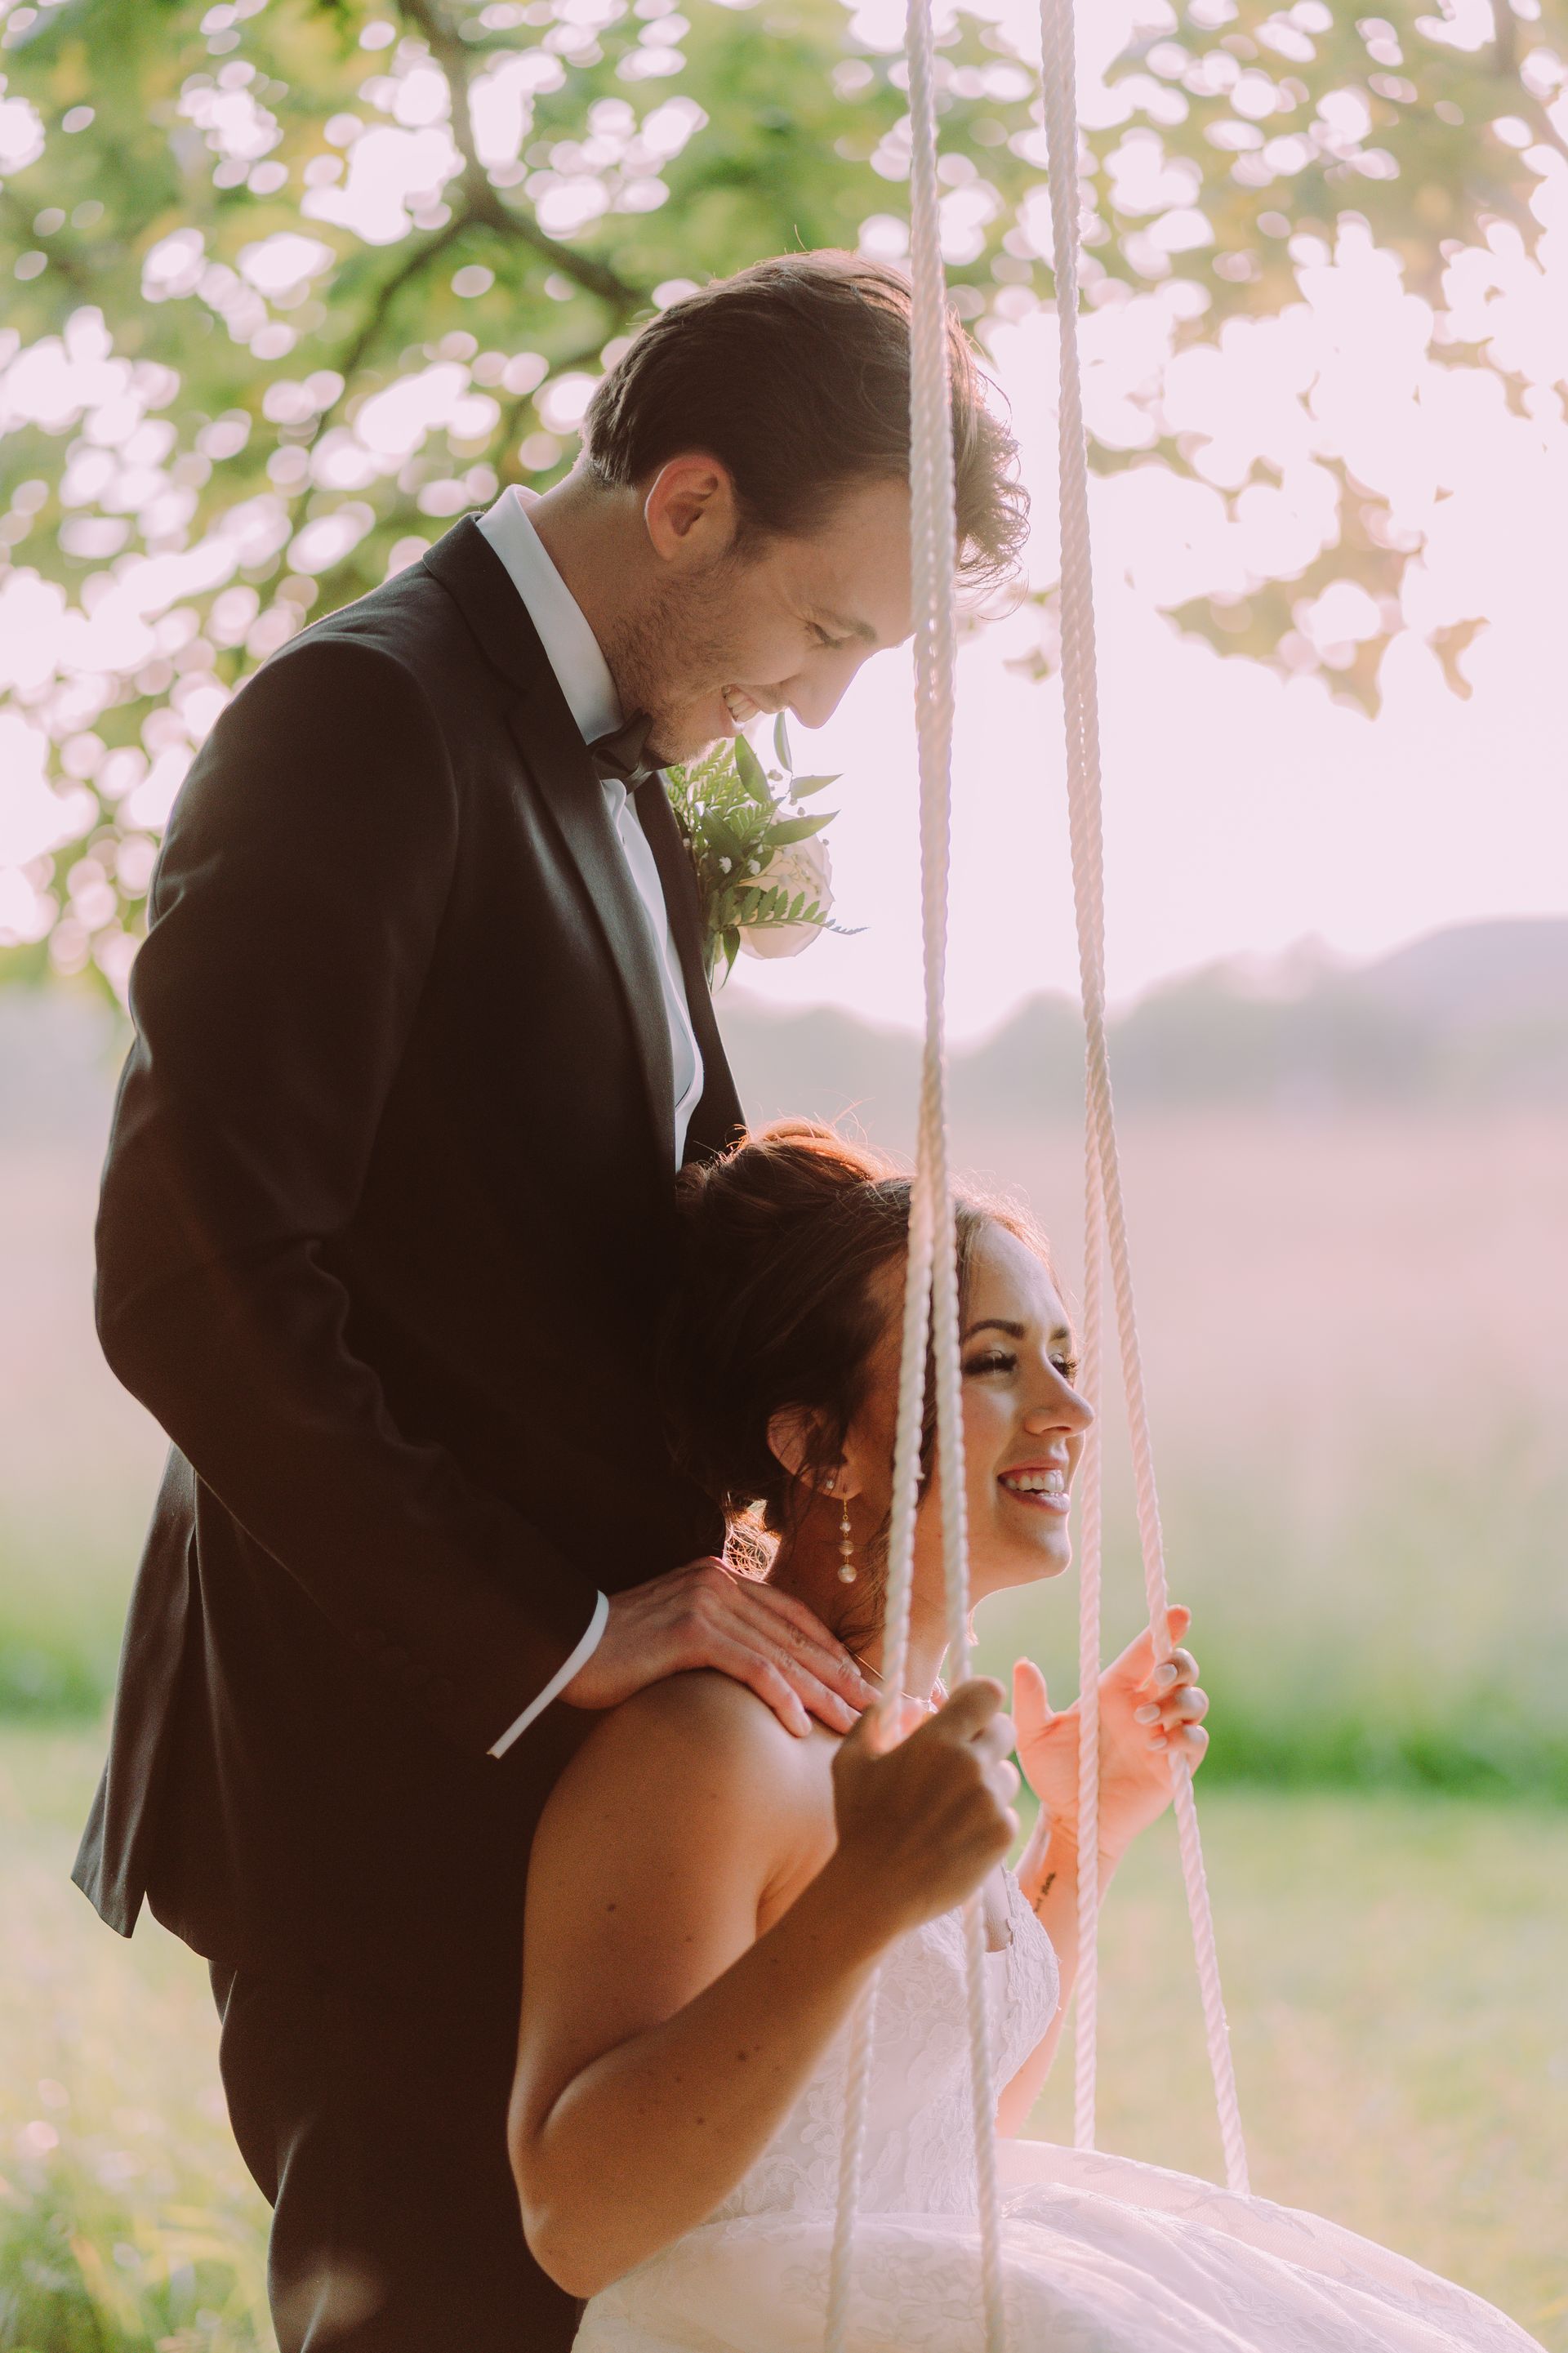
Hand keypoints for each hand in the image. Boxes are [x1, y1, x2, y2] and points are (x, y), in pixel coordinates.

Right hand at [560, 1558, 874, 1735]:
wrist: (562, 1645)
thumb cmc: (615, 1653)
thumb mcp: (675, 1636)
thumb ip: (715, 1639)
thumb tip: (756, 1675)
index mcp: (719, 1577)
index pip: (789, 1614)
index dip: (828, 1648)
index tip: (857, 1679)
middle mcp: (718, 1582)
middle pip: (793, 1634)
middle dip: (837, 1673)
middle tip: (873, 1706)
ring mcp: (705, 1603)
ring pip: (780, 1654)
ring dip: (821, 1692)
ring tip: (850, 1724)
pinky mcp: (690, 1632)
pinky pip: (751, 1668)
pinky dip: (781, 1698)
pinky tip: (800, 1727)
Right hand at [828, 1678, 1019, 1940]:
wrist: (876, 1890)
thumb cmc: (859, 1824)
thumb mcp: (850, 1762)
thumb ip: (870, 1722)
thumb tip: (885, 1702)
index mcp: (937, 1740)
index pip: (988, 1692)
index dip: (981, 1699)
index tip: (969, 1712)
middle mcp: (970, 1765)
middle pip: (1005, 1729)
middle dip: (987, 1738)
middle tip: (964, 1759)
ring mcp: (990, 1802)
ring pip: (1008, 1774)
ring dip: (988, 1782)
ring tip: (952, 1806)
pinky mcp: (1002, 1835)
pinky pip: (1007, 1814)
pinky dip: (989, 1821)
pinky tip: (957, 1835)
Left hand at [1012, 1606, 1208, 1864]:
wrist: (1072, 1821)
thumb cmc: (1053, 1775)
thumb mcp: (1034, 1737)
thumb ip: (1030, 1702)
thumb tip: (1022, 1664)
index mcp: (1114, 1690)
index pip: (1145, 1651)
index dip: (1165, 1628)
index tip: (1178, 1612)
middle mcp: (1143, 1706)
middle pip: (1180, 1669)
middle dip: (1179, 1664)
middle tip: (1157, 1676)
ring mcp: (1162, 1734)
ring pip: (1195, 1702)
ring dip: (1178, 1703)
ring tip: (1145, 1720)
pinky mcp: (1175, 1766)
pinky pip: (1196, 1741)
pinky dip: (1184, 1737)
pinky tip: (1155, 1745)